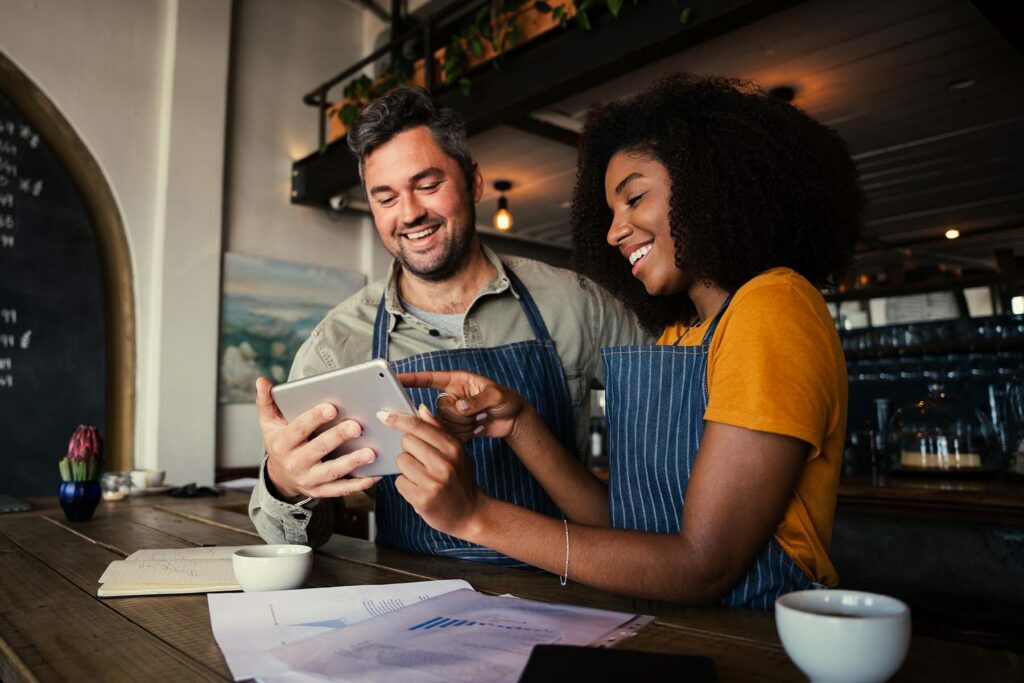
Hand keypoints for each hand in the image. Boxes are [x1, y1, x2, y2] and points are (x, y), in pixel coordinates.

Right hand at [255, 376, 379, 501]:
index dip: (314, 418)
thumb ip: (266, 402)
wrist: (280, 477)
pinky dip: (358, 484)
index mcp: (283, 443)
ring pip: (332, 472)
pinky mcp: (321, 491)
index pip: (298, 429)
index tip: (332, 407)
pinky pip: (340, 489)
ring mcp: (308, 479)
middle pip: (318, 449)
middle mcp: (295, 463)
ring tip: (371, 452)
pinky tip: (375, 475)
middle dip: (338, 438)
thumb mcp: (269, 424)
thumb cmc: (281, 443)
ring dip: (352, 463)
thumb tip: (262, 381)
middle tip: (357, 427)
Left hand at [378, 405, 486, 538]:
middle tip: (422, 460)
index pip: (418, 426)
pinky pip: (399, 482)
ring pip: (401, 461)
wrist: (470, 514)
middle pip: (406, 442)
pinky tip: (420, 489)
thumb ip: (438, 429)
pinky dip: (406, 485)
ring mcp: (433, 482)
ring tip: (422, 476)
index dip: (398, 419)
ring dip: (407, 468)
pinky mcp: (422, 499)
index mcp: (453, 448)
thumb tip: (420, 409)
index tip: (384, 416)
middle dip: (409, 449)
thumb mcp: (457, 452)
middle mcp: (444, 464)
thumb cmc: (461, 479)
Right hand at [398, 370, 529, 441]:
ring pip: (444, 424)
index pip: (430, 379)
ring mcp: (452, 414)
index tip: (397, 378)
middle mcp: (451, 396)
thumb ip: (478, 400)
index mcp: (458, 381)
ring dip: (465, 426)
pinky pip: (450, 435)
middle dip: (459, 415)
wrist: (513, 420)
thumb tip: (460, 407)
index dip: (413, 379)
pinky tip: (478, 428)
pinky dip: (466, 434)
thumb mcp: (497, 396)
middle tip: (479, 413)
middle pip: (438, 408)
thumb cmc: (507, 400)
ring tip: (481, 419)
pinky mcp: (455, 428)